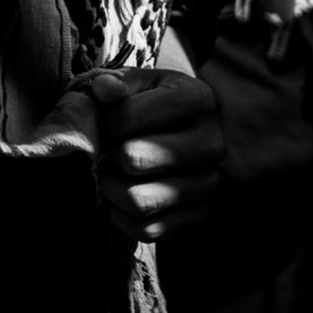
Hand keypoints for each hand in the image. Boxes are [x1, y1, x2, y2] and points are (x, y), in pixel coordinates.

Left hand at [83, 68, 223, 243]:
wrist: (191, 133)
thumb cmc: (157, 102)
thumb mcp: (141, 82)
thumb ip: (117, 82)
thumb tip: (101, 89)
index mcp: (197, 99)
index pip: (130, 116)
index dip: (106, 120)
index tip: (106, 121)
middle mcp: (211, 143)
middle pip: (134, 160)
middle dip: (108, 156)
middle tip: (105, 151)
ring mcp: (209, 184)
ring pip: (139, 201)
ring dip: (111, 189)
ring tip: (108, 175)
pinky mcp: (200, 216)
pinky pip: (148, 230)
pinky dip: (122, 218)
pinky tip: (118, 200)